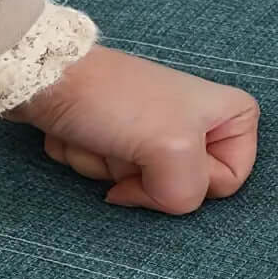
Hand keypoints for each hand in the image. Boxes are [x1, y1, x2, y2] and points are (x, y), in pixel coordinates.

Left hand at [7, 45, 259, 213]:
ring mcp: (155, 130)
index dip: (189, 181)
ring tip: (99, 133)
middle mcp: (197, 122)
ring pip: (141, 187)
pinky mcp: (118, 137)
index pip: (227, 182)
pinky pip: (109, 178)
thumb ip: (188, 192)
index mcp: (230, 115)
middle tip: (127, 142)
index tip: (163, 155)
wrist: (47, 77)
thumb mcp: (174, 148)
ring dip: (108, 169)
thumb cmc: (116, 100)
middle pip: (179, 188)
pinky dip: (89, 161)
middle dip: (140, 174)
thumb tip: (159, 201)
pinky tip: (80, 134)